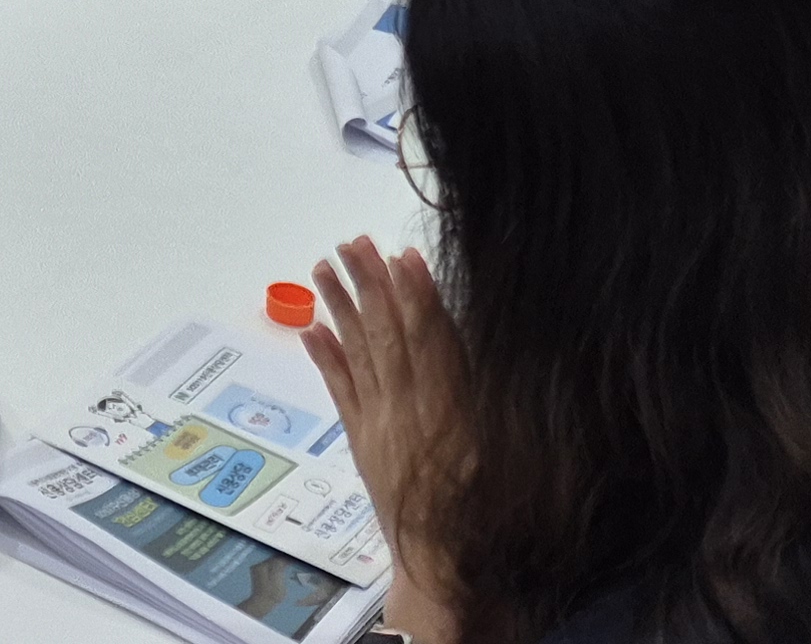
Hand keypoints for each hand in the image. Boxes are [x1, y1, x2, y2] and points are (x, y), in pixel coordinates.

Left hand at [299, 240, 469, 643]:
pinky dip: (327, 357)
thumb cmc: (484, 513)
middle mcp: (405, 414)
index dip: (416, 298)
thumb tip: (467, 343)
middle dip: (371, 286)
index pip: (428, 343)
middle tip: (355, 243)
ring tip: (325, 266)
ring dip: (341, 308)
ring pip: (359, 356)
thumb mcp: (497, 453)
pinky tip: (313, 327)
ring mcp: (378, 425)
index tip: (403, 258)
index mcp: (445, 415)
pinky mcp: (361, 441)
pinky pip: (341, 392)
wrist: (442, 567)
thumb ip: (480, 399)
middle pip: (386, 338)